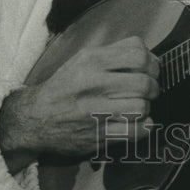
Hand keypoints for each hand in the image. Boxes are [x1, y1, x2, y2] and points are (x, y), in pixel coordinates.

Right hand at [0, 36, 158, 170]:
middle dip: (153, 87)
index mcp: (92, 61)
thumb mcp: (82, 59)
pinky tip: (137, 122)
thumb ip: (113, 53)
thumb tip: (145, 52)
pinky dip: (144, 126)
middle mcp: (94, 84)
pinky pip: (137, 131)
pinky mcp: (98, 137)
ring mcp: (96, 112)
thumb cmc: (64, 87)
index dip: (153, 63)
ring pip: (142, 107)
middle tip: (149, 90)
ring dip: (146, 107)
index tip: (151, 70)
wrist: (35, 118)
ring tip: (139, 106)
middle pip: (144, 83)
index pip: (139, 55)